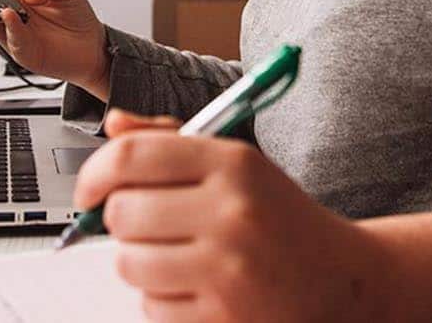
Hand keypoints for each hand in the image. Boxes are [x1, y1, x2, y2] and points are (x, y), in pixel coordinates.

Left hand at [78, 110, 388, 321]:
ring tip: (177, 257)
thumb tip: (113, 128)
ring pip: (129, 263)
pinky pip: (151, 306)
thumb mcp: (239, 167)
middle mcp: (232, 212)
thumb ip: (171, 143)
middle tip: (151, 225)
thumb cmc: (282, 221)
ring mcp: (228, 269)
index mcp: (234, 163)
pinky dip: (162, 300)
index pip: (132, 156)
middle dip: (124, 221)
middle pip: (122, 212)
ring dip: (141, 262)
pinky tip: (197, 287)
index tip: (88, 189)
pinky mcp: (222, 318)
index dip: (94, 172)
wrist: (343, 282)